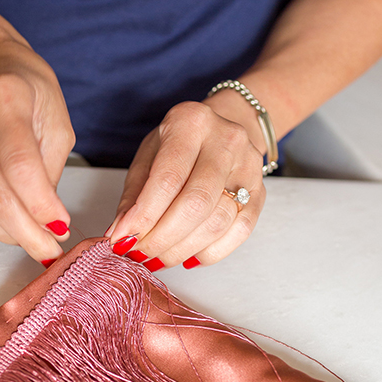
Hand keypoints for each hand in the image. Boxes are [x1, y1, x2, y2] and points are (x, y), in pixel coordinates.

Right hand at [0, 37, 74, 262]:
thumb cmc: (23, 87)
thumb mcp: (55, 118)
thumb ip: (51, 169)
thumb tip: (46, 223)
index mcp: (4, 96)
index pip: (20, 167)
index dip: (40, 208)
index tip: (60, 230)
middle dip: (24, 233)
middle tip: (46, 251)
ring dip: (2, 230)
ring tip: (26, 237)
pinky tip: (0, 216)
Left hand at [106, 101, 265, 269]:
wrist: (227, 125)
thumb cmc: (181, 142)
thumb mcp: (148, 156)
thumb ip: (134, 196)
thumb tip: (120, 235)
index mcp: (190, 123)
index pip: (167, 180)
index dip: (143, 217)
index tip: (123, 240)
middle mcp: (225, 141)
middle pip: (195, 204)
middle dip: (162, 239)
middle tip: (140, 255)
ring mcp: (249, 166)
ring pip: (217, 222)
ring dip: (182, 249)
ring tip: (159, 258)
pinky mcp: (261, 191)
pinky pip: (239, 232)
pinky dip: (210, 252)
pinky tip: (189, 256)